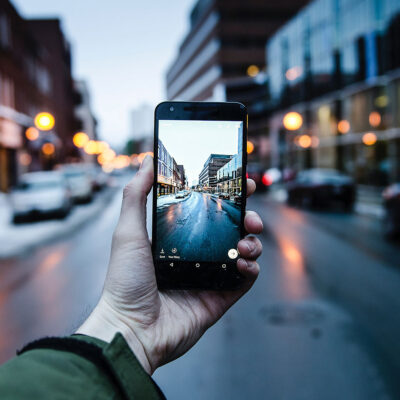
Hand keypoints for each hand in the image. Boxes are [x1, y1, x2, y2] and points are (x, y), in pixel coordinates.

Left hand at [77, 155, 262, 373]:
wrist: (131, 329)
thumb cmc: (125, 281)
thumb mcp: (128, 232)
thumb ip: (136, 195)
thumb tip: (146, 162)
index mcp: (180, 237)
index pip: (210, 211)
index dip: (228, 197)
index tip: (241, 185)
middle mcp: (197, 254)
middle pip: (232, 229)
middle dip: (248, 218)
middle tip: (250, 216)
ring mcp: (210, 275)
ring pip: (244, 251)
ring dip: (252, 242)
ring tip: (245, 243)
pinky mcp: (220, 296)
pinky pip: (246, 279)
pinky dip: (251, 268)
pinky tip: (243, 263)